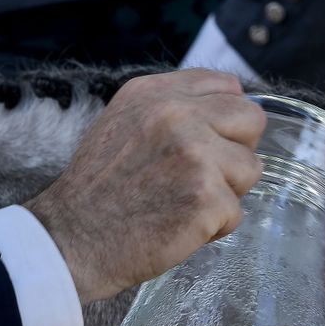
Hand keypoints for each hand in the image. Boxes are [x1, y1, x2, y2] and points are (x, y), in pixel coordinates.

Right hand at [26, 70, 265, 303]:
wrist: (72, 239)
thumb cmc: (99, 190)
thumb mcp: (124, 123)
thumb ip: (171, 109)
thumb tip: (224, 110)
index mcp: (156, 93)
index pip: (228, 86)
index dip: (225, 121)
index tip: (208, 144)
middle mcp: (178, 114)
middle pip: (252, 120)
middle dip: (235, 152)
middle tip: (200, 178)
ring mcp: (195, 154)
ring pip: (251, 168)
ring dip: (226, 193)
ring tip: (185, 203)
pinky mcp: (206, 196)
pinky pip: (237, 212)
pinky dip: (215, 228)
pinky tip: (180, 227)